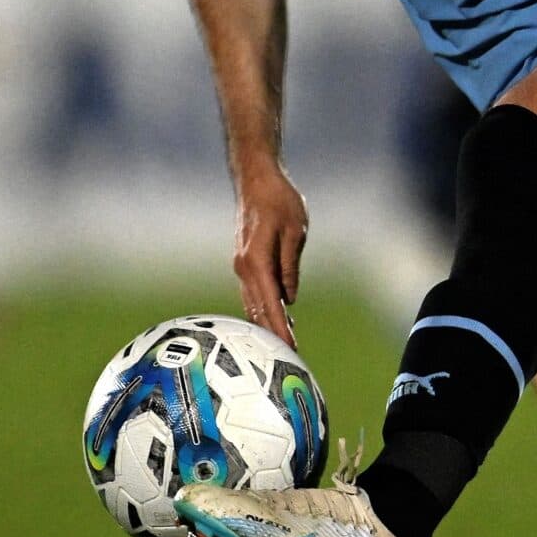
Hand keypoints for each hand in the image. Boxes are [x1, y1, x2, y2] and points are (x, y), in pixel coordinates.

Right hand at [231, 165, 307, 344]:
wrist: (256, 180)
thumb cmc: (278, 200)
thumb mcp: (295, 231)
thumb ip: (290, 266)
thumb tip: (289, 298)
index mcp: (256, 261)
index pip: (271, 304)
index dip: (280, 329)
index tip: (289, 349)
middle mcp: (244, 267)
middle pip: (258, 309)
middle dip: (272, 334)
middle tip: (289, 357)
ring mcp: (241, 265)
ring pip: (253, 303)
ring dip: (267, 323)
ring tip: (284, 344)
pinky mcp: (244, 262)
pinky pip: (253, 292)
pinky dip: (263, 308)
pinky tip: (277, 316)